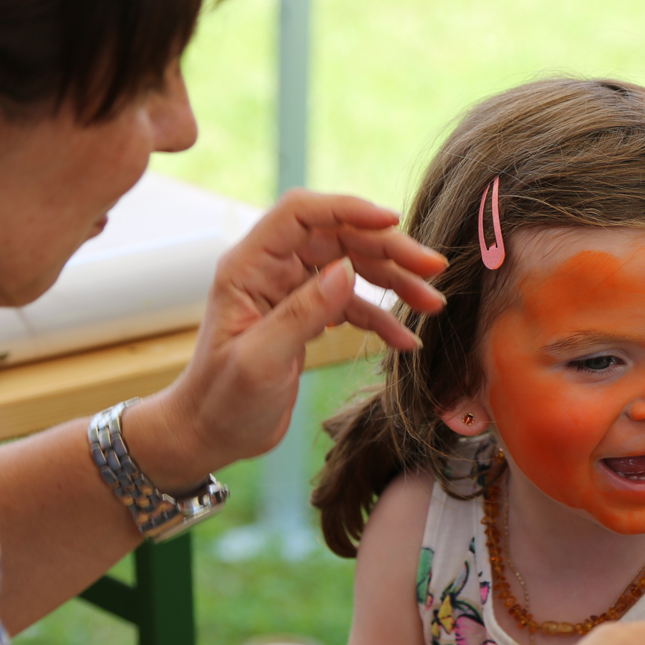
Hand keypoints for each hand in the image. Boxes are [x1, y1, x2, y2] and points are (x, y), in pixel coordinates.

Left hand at [130, 190, 446, 487]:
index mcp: (249, 266)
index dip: (347, 209)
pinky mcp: (309, 316)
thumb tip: (346, 271)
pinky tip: (406, 340)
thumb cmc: (222, 401)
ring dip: (395, 282)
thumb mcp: (259, 362)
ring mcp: (293, 291)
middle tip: (433, 267)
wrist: (211, 435)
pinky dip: (383, 318)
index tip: (393, 221)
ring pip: (353, 268)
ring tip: (433, 302)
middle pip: (339, 237)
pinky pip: (354, 304)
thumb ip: (302, 314)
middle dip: (388, 249)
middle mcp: (272, 269)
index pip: (301, 214)